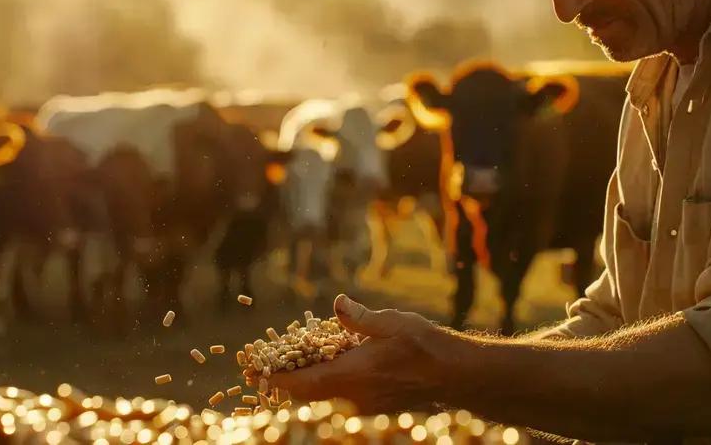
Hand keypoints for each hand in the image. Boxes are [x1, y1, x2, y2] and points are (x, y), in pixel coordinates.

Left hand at [269, 294, 456, 415]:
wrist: (456, 376)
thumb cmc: (427, 347)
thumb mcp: (393, 323)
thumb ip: (361, 318)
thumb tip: (337, 304)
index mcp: (352, 376)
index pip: (302, 383)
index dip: (275, 379)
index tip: (254, 373)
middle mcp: (354, 397)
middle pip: (307, 395)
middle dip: (284, 382)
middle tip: (263, 371)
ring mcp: (364, 406)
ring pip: (323, 398)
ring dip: (305, 385)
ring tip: (289, 369)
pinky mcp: (375, 407)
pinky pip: (339, 399)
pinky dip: (325, 386)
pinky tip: (326, 370)